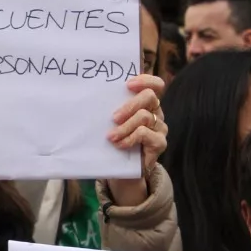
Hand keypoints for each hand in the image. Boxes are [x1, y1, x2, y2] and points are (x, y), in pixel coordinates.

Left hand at [105, 74, 167, 206]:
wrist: (123, 170)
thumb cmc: (116, 140)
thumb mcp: (113, 122)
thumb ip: (111, 107)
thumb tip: (90, 94)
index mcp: (147, 103)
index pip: (155, 84)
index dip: (145, 80)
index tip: (128, 84)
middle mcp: (156, 112)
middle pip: (150, 97)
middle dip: (130, 105)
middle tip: (114, 117)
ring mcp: (160, 128)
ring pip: (145, 116)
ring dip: (125, 127)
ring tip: (111, 136)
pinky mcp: (160, 143)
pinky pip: (146, 134)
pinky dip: (130, 138)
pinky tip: (119, 145)